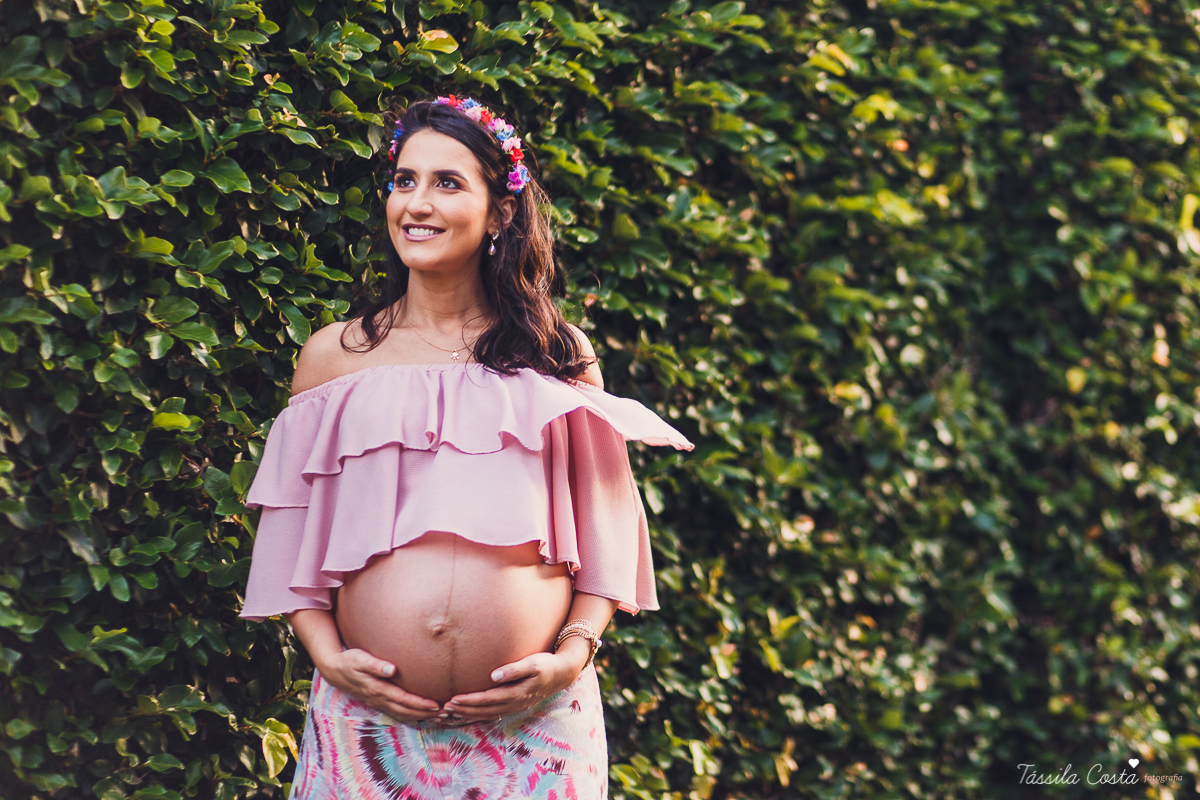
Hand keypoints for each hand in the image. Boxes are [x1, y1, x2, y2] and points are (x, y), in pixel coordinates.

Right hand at [318, 648, 440, 722]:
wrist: (335, 670)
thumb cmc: (350, 661)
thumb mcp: (360, 659)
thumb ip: (376, 665)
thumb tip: (391, 669)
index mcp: (378, 689)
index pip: (404, 699)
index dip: (420, 703)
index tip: (436, 705)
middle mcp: (379, 699)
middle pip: (406, 710)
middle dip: (426, 713)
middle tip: (445, 713)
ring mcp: (378, 702)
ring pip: (403, 713)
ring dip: (421, 716)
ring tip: (439, 717)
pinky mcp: (378, 701)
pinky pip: (397, 711)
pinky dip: (411, 715)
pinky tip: (421, 715)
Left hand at [441, 650, 585, 722]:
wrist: (562, 673)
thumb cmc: (546, 664)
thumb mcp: (532, 663)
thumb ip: (513, 669)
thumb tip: (493, 675)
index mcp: (516, 694)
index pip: (486, 700)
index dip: (468, 700)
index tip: (452, 699)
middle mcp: (514, 703)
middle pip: (484, 710)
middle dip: (464, 709)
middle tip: (444, 708)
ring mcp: (515, 706)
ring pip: (487, 714)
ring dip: (469, 713)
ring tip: (452, 711)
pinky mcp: (516, 704)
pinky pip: (493, 713)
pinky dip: (479, 713)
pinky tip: (470, 711)